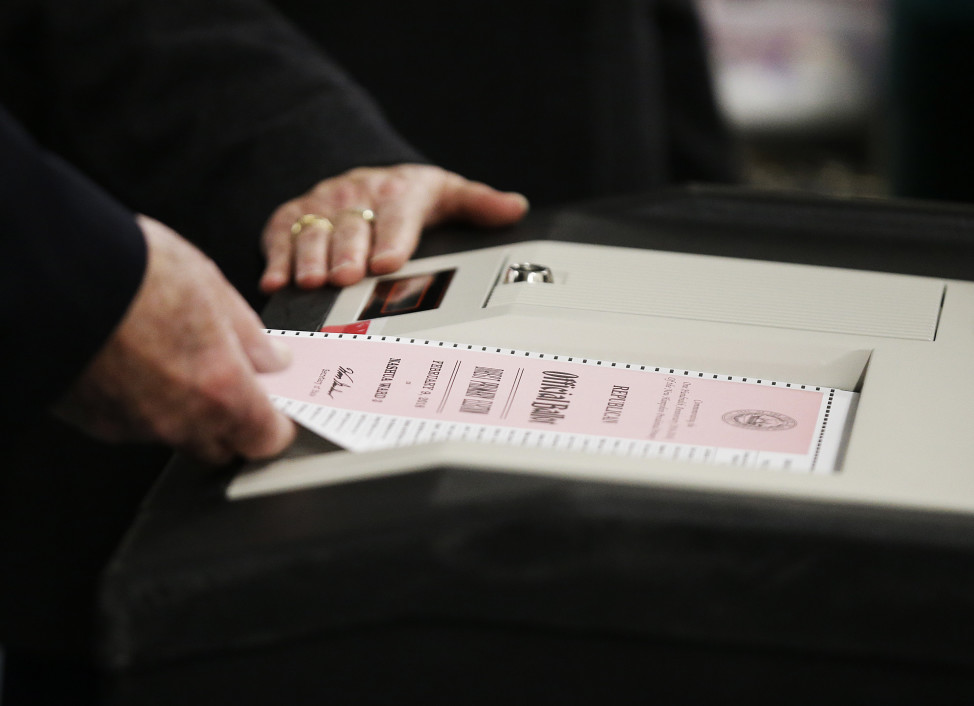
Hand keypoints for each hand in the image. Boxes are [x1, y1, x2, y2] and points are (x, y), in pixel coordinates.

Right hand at [56, 216, 295, 463]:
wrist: (51, 275)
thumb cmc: (133, 271)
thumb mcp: (212, 288)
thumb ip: (250, 336)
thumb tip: (272, 359)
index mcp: (221, 389)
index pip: (267, 439)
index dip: (276, 423)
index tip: (277, 405)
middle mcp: (180, 420)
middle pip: (223, 446)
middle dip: (234, 422)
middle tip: (231, 380)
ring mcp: (135, 427)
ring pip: (178, 435)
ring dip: (188, 412)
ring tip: (176, 358)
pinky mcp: (97, 423)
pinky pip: (137, 425)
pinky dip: (146, 404)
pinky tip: (138, 363)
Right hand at [259, 164, 528, 291]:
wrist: (362, 178)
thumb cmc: (407, 197)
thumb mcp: (445, 194)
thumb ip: (478, 204)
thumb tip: (516, 208)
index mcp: (397, 190)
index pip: (397, 214)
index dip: (392, 239)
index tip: (388, 263)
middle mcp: (355, 195)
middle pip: (352, 226)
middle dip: (348, 252)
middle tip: (346, 277)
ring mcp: (320, 207)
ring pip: (313, 232)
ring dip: (310, 257)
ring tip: (310, 281)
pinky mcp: (289, 218)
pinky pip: (280, 238)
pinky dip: (276, 260)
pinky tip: (275, 282)